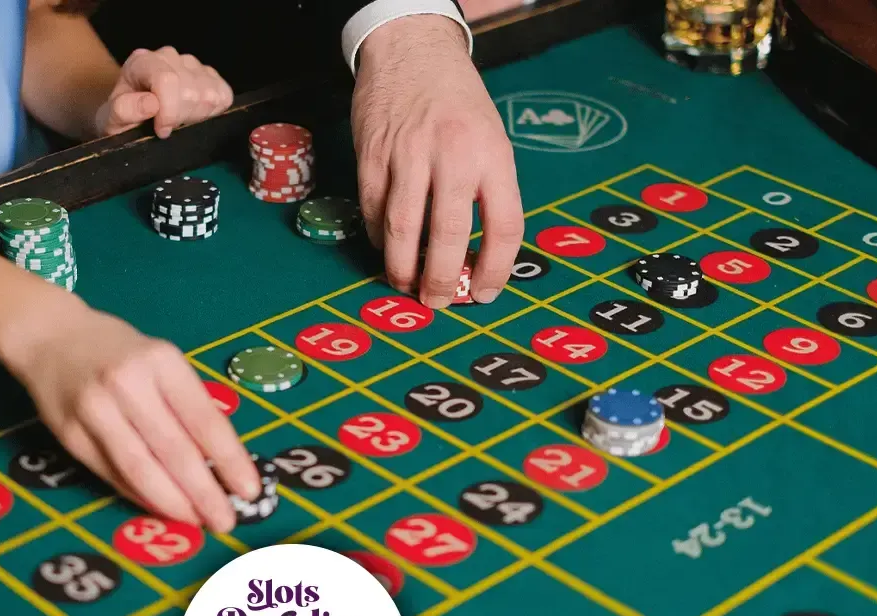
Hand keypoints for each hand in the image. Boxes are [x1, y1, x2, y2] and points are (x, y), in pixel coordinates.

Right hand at [0, 306, 259, 533]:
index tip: (249, 489)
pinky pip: (111, 473)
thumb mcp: (161, 361)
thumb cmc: (120, 352)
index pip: (204, 419)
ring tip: (197, 521)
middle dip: (204, 493)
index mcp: (161, 361)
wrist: (50, 336)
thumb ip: (187, 404)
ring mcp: (94, 409)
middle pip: (174, 450)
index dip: (230, 460)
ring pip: (140, 468)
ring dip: (173, 502)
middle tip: (226, 521)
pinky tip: (161, 508)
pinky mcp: (70, 433)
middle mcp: (127, 383)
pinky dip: (139, 494)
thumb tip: (219, 463)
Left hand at [94, 46, 233, 138]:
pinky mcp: (210, 75)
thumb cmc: (122, 118)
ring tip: (178, 121)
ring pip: (210, 94)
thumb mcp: (112, 119)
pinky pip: (224, 95)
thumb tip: (151, 104)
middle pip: (192, 91)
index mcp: (142, 62)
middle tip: (167, 127)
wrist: (130, 115)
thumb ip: (125, 110)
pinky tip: (194, 116)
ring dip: (196, 117)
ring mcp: (191, 64)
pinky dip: (213, 112)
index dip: (169, 112)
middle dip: (181, 118)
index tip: (161, 131)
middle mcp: (169, 56)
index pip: (168, 80)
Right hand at [352, 15, 524, 308]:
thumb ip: (488, 193)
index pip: (504, 226)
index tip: (487, 294)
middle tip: (439, 302)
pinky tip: (387, 247)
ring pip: (403, 229)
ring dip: (403, 268)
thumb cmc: (458, 104)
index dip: (497, 270)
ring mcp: (407, 155)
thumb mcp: (492, 140)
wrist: (412, 51)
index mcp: (492, 154)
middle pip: (449, 235)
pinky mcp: (372, 156)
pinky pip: (373, 210)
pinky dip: (379, 237)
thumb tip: (478, 260)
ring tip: (406, 284)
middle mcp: (452, 155)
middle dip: (444, 280)